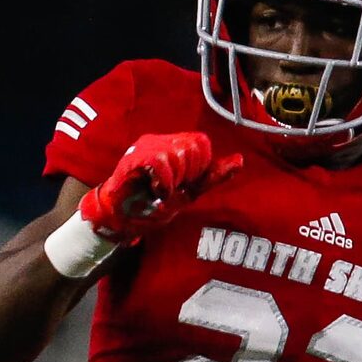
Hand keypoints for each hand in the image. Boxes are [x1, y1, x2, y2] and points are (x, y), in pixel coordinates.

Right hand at [82, 132, 242, 240]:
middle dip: (186, 175)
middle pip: (192, 147)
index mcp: (173, 145)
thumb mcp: (189, 191)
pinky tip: (154, 190)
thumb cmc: (151, 205)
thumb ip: (212, 176)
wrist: (121, 220)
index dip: (199, 167)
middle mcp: (159, 141)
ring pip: (177, 153)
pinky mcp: (132, 158)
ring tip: (159, 190)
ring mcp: (144, 147)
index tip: (182, 183)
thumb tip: (240, 160)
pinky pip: (159, 161)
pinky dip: (163, 182)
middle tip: (169, 188)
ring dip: (173, 180)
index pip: (201, 142)